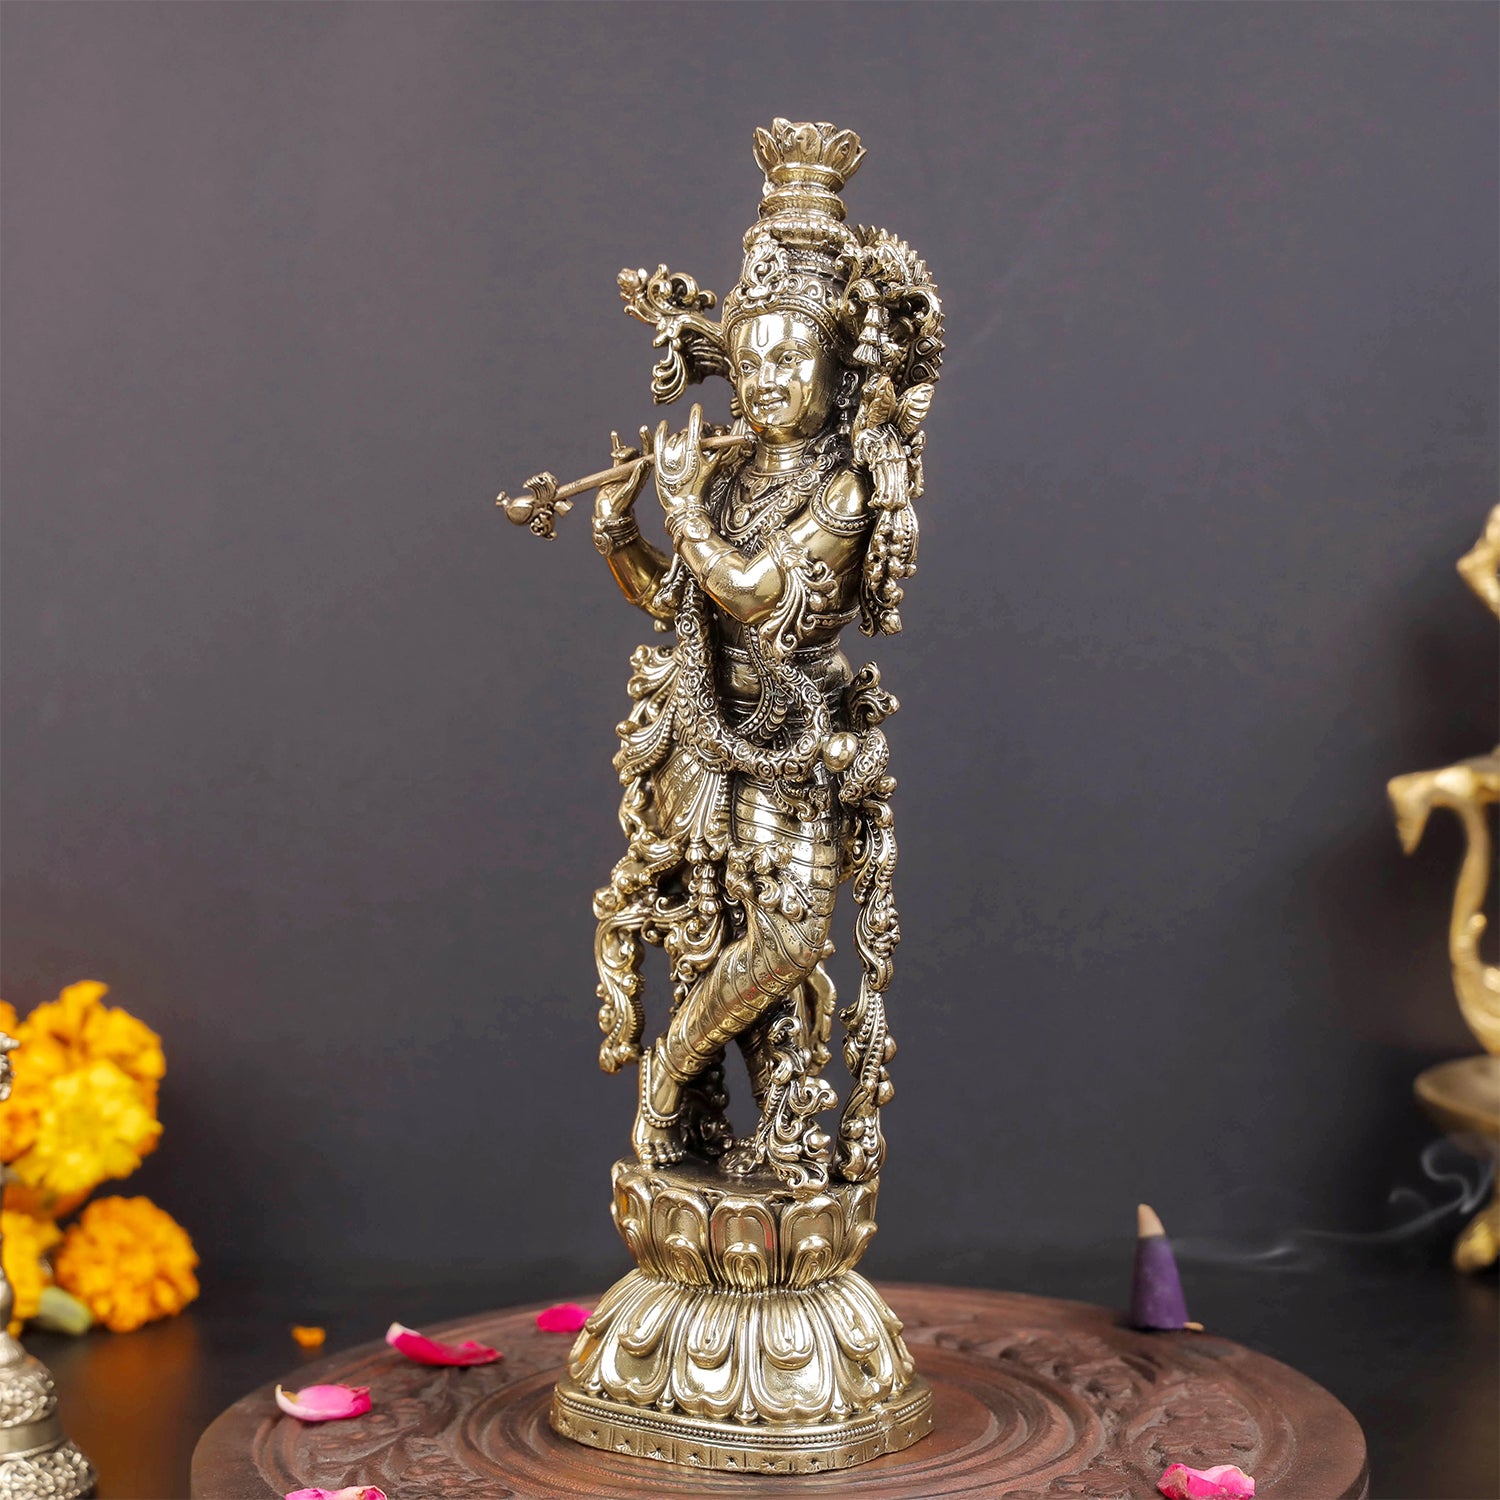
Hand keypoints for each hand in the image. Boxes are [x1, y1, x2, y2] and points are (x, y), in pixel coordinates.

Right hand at [594, 431, 649, 524]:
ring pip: (628, 452)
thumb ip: (636, 476)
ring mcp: (625, 469)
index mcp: (643, 474)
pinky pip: (617, 455)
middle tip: (644, 429)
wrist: (609, 513)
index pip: (651, 456)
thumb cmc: (621, 505)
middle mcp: (636, 470)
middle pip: (642, 451)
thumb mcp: (630, 490)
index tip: (652, 434)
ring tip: (615, 454)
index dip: (654, 444)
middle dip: (644, 439)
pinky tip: (615, 434)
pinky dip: (616, 445)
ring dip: (623, 448)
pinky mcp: (615, 470)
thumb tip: (645, 461)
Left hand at [654, 403, 729, 520]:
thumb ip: (716, 454)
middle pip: (684, 434)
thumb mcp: (710, 470)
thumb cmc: (698, 489)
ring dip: (678, 439)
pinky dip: (660, 431)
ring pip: (673, 438)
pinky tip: (663, 425)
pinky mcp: (658, 460)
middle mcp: (680, 450)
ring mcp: (668, 455)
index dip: (696, 415)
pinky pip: (658, 441)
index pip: (695, 426)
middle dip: (689, 435)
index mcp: (694, 450)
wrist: (683, 505)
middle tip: (691, 443)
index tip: (697, 407)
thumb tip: (721, 442)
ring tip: (681, 447)